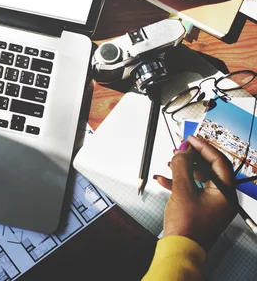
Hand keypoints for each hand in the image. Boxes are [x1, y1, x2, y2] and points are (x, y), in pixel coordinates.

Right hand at [154, 135, 236, 249]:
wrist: (180, 249)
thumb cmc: (187, 226)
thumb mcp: (182, 190)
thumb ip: (182, 166)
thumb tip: (183, 150)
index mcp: (225, 194)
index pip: (219, 162)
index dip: (204, 147)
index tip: (190, 139)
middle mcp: (222, 198)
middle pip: (209, 169)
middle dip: (192, 157)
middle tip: (179, 148)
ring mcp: (212, 205)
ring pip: (199, 178)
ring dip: (184, 169)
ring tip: (170, 163)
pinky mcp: (200, 209)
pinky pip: (192, 189)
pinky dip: (179, 182)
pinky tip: (164, 179)